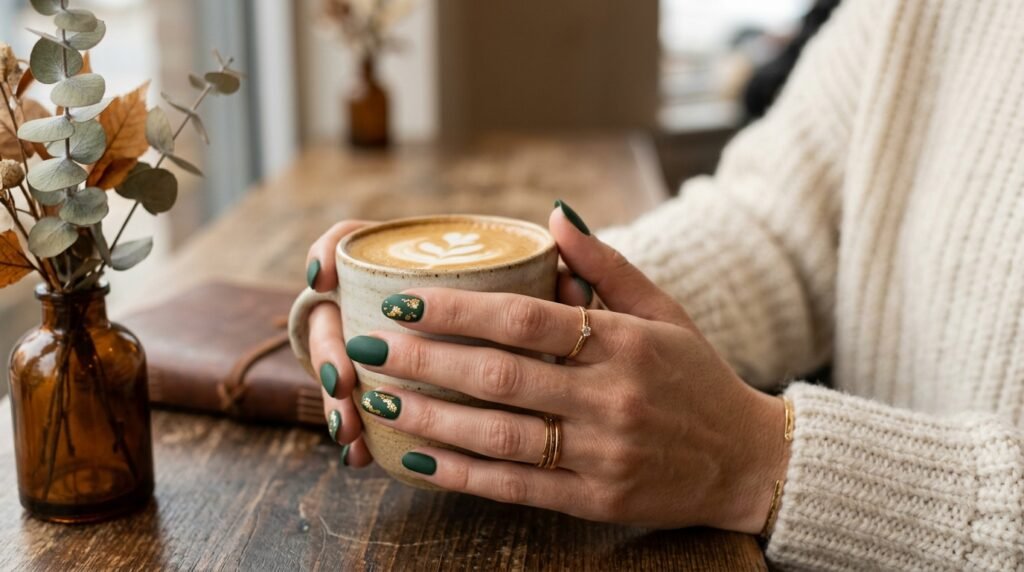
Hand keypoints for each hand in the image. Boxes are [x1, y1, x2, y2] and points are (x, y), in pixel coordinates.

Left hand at [342, 204, 789, 531]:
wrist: (748, 461)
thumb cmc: (698, 378)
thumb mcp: (664, 312)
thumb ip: (607, 265)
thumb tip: (555, 215)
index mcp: (624, 344)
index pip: (526, 319)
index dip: (458, 308)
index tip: (403, 300)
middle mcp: (611, 398)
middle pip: (500, 376)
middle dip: (424, 360)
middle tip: (368, 346)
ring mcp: (603, 454)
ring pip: (499, 435)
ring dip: (430, 417)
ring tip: (377, 398)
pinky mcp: (596, 500)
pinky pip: (516, 487)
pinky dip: (461, 474)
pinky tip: (418, 457)